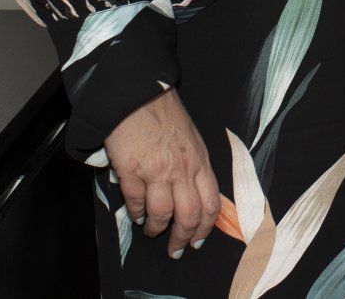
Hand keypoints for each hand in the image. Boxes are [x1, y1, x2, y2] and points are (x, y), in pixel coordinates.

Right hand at [103, 89, 219, 258]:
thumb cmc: (165, 113)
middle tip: (175, 250)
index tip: (197, 241)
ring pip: (162, 215)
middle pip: (189, 216)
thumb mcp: (191, 139)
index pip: (211, 204)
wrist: (138, 94)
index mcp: (200, 161)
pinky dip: (136, 213)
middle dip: (182, 239)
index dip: (205, 228)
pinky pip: (136, 202)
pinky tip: (136, 214)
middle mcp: (183, 169)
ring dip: (156, 228)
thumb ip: (195, 165)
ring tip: (152, 231)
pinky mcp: (133, 170)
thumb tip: (193, 194)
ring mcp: (157, 171)